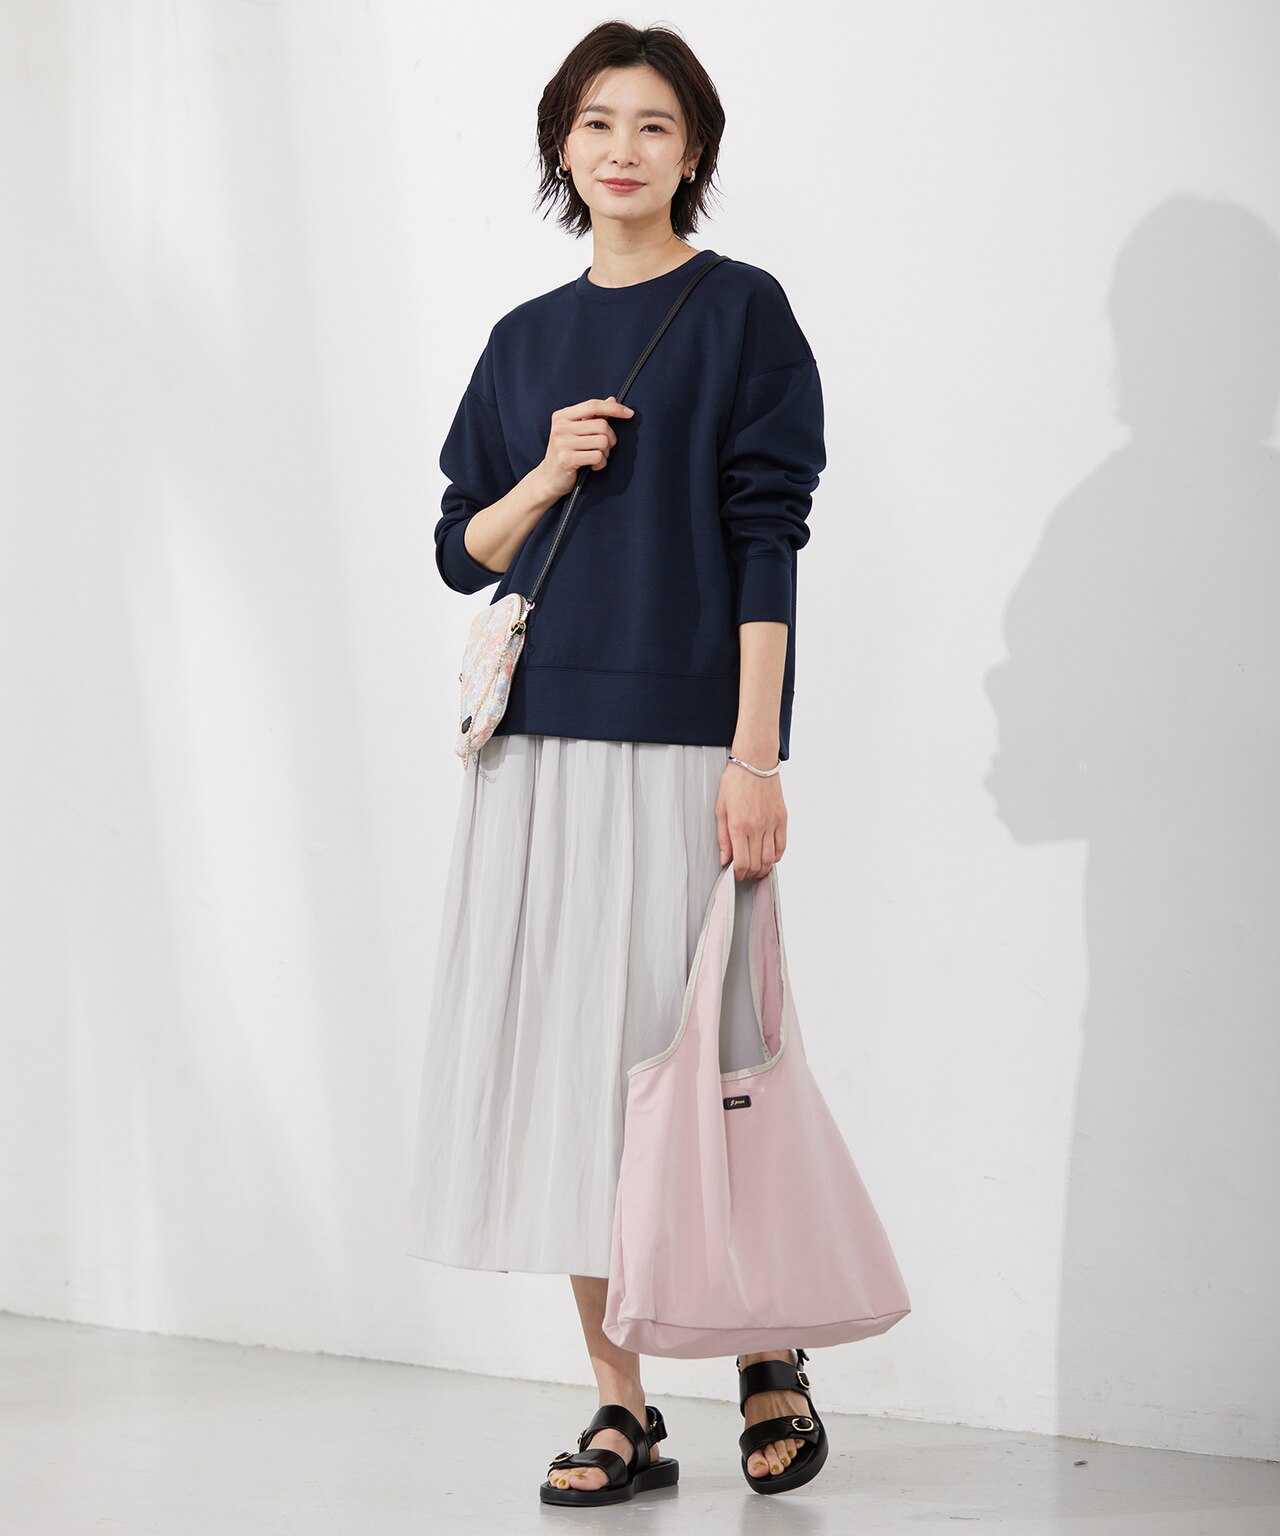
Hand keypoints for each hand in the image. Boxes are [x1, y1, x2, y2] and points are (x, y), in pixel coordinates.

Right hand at [537, 395, 634, 500]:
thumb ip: (592, 415)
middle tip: (604, 448)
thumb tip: (612, 399)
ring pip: (602, 442)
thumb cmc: (566, 453)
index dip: (613, 408)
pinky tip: (593, 466)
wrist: (548, 478)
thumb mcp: (576, 431)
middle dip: (610, 438)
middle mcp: (560, 427)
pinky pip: (597, 456)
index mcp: (562, 416)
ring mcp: (562, 443)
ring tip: (597, 457)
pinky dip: (601, 463)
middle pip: (602, 425)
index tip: (629, 413)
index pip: (593, 405)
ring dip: (605, 453)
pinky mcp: (567, 459)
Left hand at [716, 758, 785, 880]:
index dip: (738, 875)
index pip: (742, 863)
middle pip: (757, 864)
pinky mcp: (782, 819)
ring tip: (756, 869)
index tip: (735, 875)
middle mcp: (757, 827)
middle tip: (744, 874)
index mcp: (739, 826)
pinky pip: (782, 846)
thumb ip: (723, 837)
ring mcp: (772, 824)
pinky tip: (769, 857)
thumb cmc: (735, 782)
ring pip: (771, 859)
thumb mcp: (720, 809)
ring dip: (763, 869)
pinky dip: (776, 857)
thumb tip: (725, 859)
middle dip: (750, 874)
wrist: (756, 762)